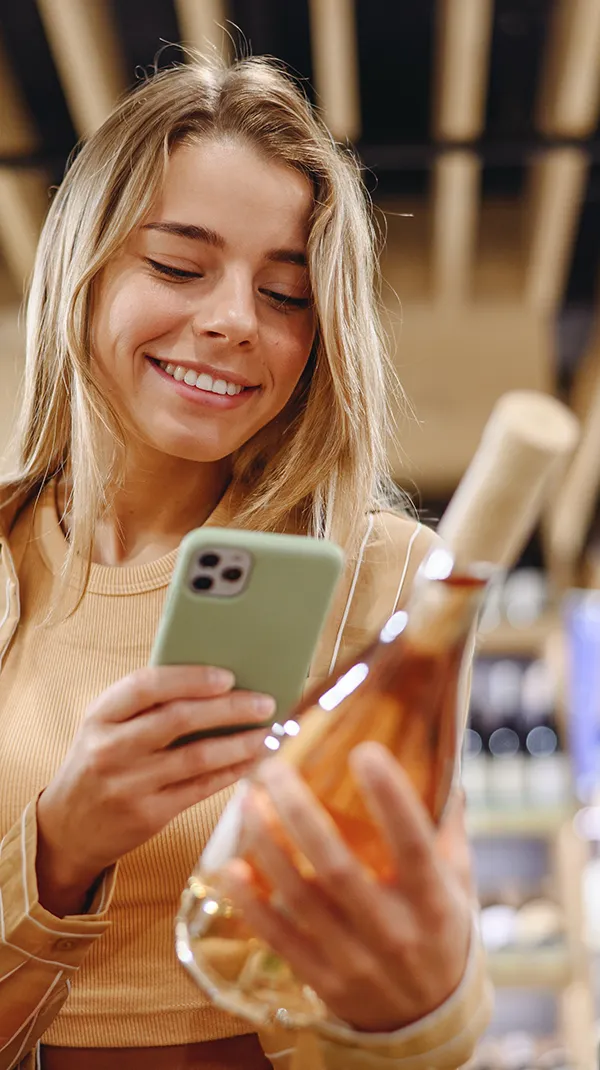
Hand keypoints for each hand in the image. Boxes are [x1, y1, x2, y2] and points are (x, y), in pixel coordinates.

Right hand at [36, 665, 273, 915]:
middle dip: (230, 708)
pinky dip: (233, 771)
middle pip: (179, 719)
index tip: (227, 675)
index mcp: (100, 715)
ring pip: (197, 757)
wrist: (67, 828)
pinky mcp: (149, 816)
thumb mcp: (106, 726)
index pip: (146, 686)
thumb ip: (147, 705)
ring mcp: (129, 785)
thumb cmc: (99, 762)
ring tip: (271, 732)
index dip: (190, 678)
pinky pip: (201, 788)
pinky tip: (253, 759)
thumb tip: (216, 683)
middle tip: (265, 702)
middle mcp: (111, 749)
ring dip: (241, 742)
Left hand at [222, 742, 472, 1033]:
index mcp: (433, 902)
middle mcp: (393, 931)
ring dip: (267, 847)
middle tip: (274, 769)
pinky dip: (251, 902)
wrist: (428, 1020)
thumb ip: (446, 824)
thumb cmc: (440, 931)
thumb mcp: (458, 882)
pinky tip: (230, 866)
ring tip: (247, 801)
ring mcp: (354, 959)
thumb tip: (441, 760)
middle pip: (340, 868)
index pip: (414, 844)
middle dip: (301, 814)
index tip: (364, 751)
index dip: (390, 798)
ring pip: (301, 898)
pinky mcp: (322, 980)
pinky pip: (278, 937)